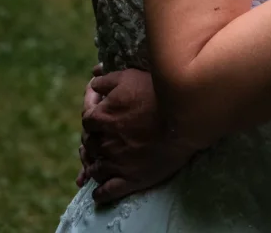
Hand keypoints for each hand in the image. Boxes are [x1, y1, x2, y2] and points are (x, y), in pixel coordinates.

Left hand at [77, 67, 196, 204]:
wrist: (183, 117)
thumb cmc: (156, 93)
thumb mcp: (129, 77)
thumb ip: (106, 80)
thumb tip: (92, 80)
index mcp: (102, 117)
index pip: (86, 118)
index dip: (92, 111)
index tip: (100, 109)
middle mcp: (104, 142)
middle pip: (89, 144)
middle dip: (92, 138)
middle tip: (102, 135)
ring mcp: (116, 163)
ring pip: (95, 169)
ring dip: (94, 164)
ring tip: (98, 162)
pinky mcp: (130, 180)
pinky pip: (107, 192)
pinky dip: (100, 193)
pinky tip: (99, 192)